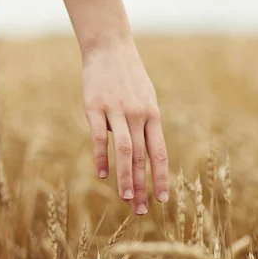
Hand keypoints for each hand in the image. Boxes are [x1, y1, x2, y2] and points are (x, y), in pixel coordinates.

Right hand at [82, 39, 168, 214]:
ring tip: (125, 198)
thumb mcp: (147, 99)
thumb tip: (150, 155)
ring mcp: (116, 111)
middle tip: (141, 210)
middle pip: (141, 157)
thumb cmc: (130, 77)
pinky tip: (102, 174)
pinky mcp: (95, 107)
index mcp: (153, 115)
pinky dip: (100, 157)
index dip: (161, 177)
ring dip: (125, 177)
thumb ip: (148, 126)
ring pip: (123, 150)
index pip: (159, 153)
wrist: (110, 48)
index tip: (162, 199)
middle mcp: (138, 115)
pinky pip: (99, 137)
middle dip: (142, 186)